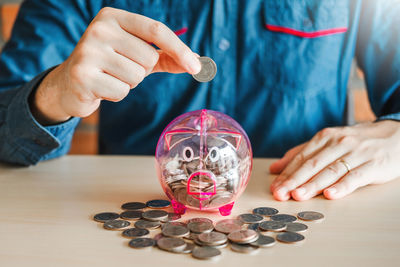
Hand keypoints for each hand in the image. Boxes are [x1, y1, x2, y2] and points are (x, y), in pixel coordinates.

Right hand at [31, 7, 200, 124]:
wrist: (70, 83)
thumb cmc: (111, 66)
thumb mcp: (138, 55)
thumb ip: (167, 56)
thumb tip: (197, 61)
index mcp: (113, 17)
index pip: (156, 30)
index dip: (180, 49)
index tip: (197, 67)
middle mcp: (99, 29)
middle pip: (148, 57)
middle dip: (143, 70)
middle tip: (122, 68)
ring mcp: (88, 52)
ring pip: (137, 76)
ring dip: (130, 83)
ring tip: (111, 77)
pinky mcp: (83, 75)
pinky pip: (122, 91)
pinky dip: (117, 94)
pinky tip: (102, 87)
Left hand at [269, 120, 399, 200]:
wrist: (395, 135)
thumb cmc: (357, 142)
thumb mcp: (328, 142)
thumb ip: (301, 154)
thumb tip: (275, 168)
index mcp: (325, 137)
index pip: (301, 157)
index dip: (286, 173)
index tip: (274, 187)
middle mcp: (339, 143)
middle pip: (312, 164)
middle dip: (294, 180)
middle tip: (280, 193)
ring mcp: (357, 153)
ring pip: (331, 171)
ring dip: (313, 184)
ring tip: (298, 195)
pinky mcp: (374, 164)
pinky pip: (356, 177)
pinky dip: (342, 186)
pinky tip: (330, 195)